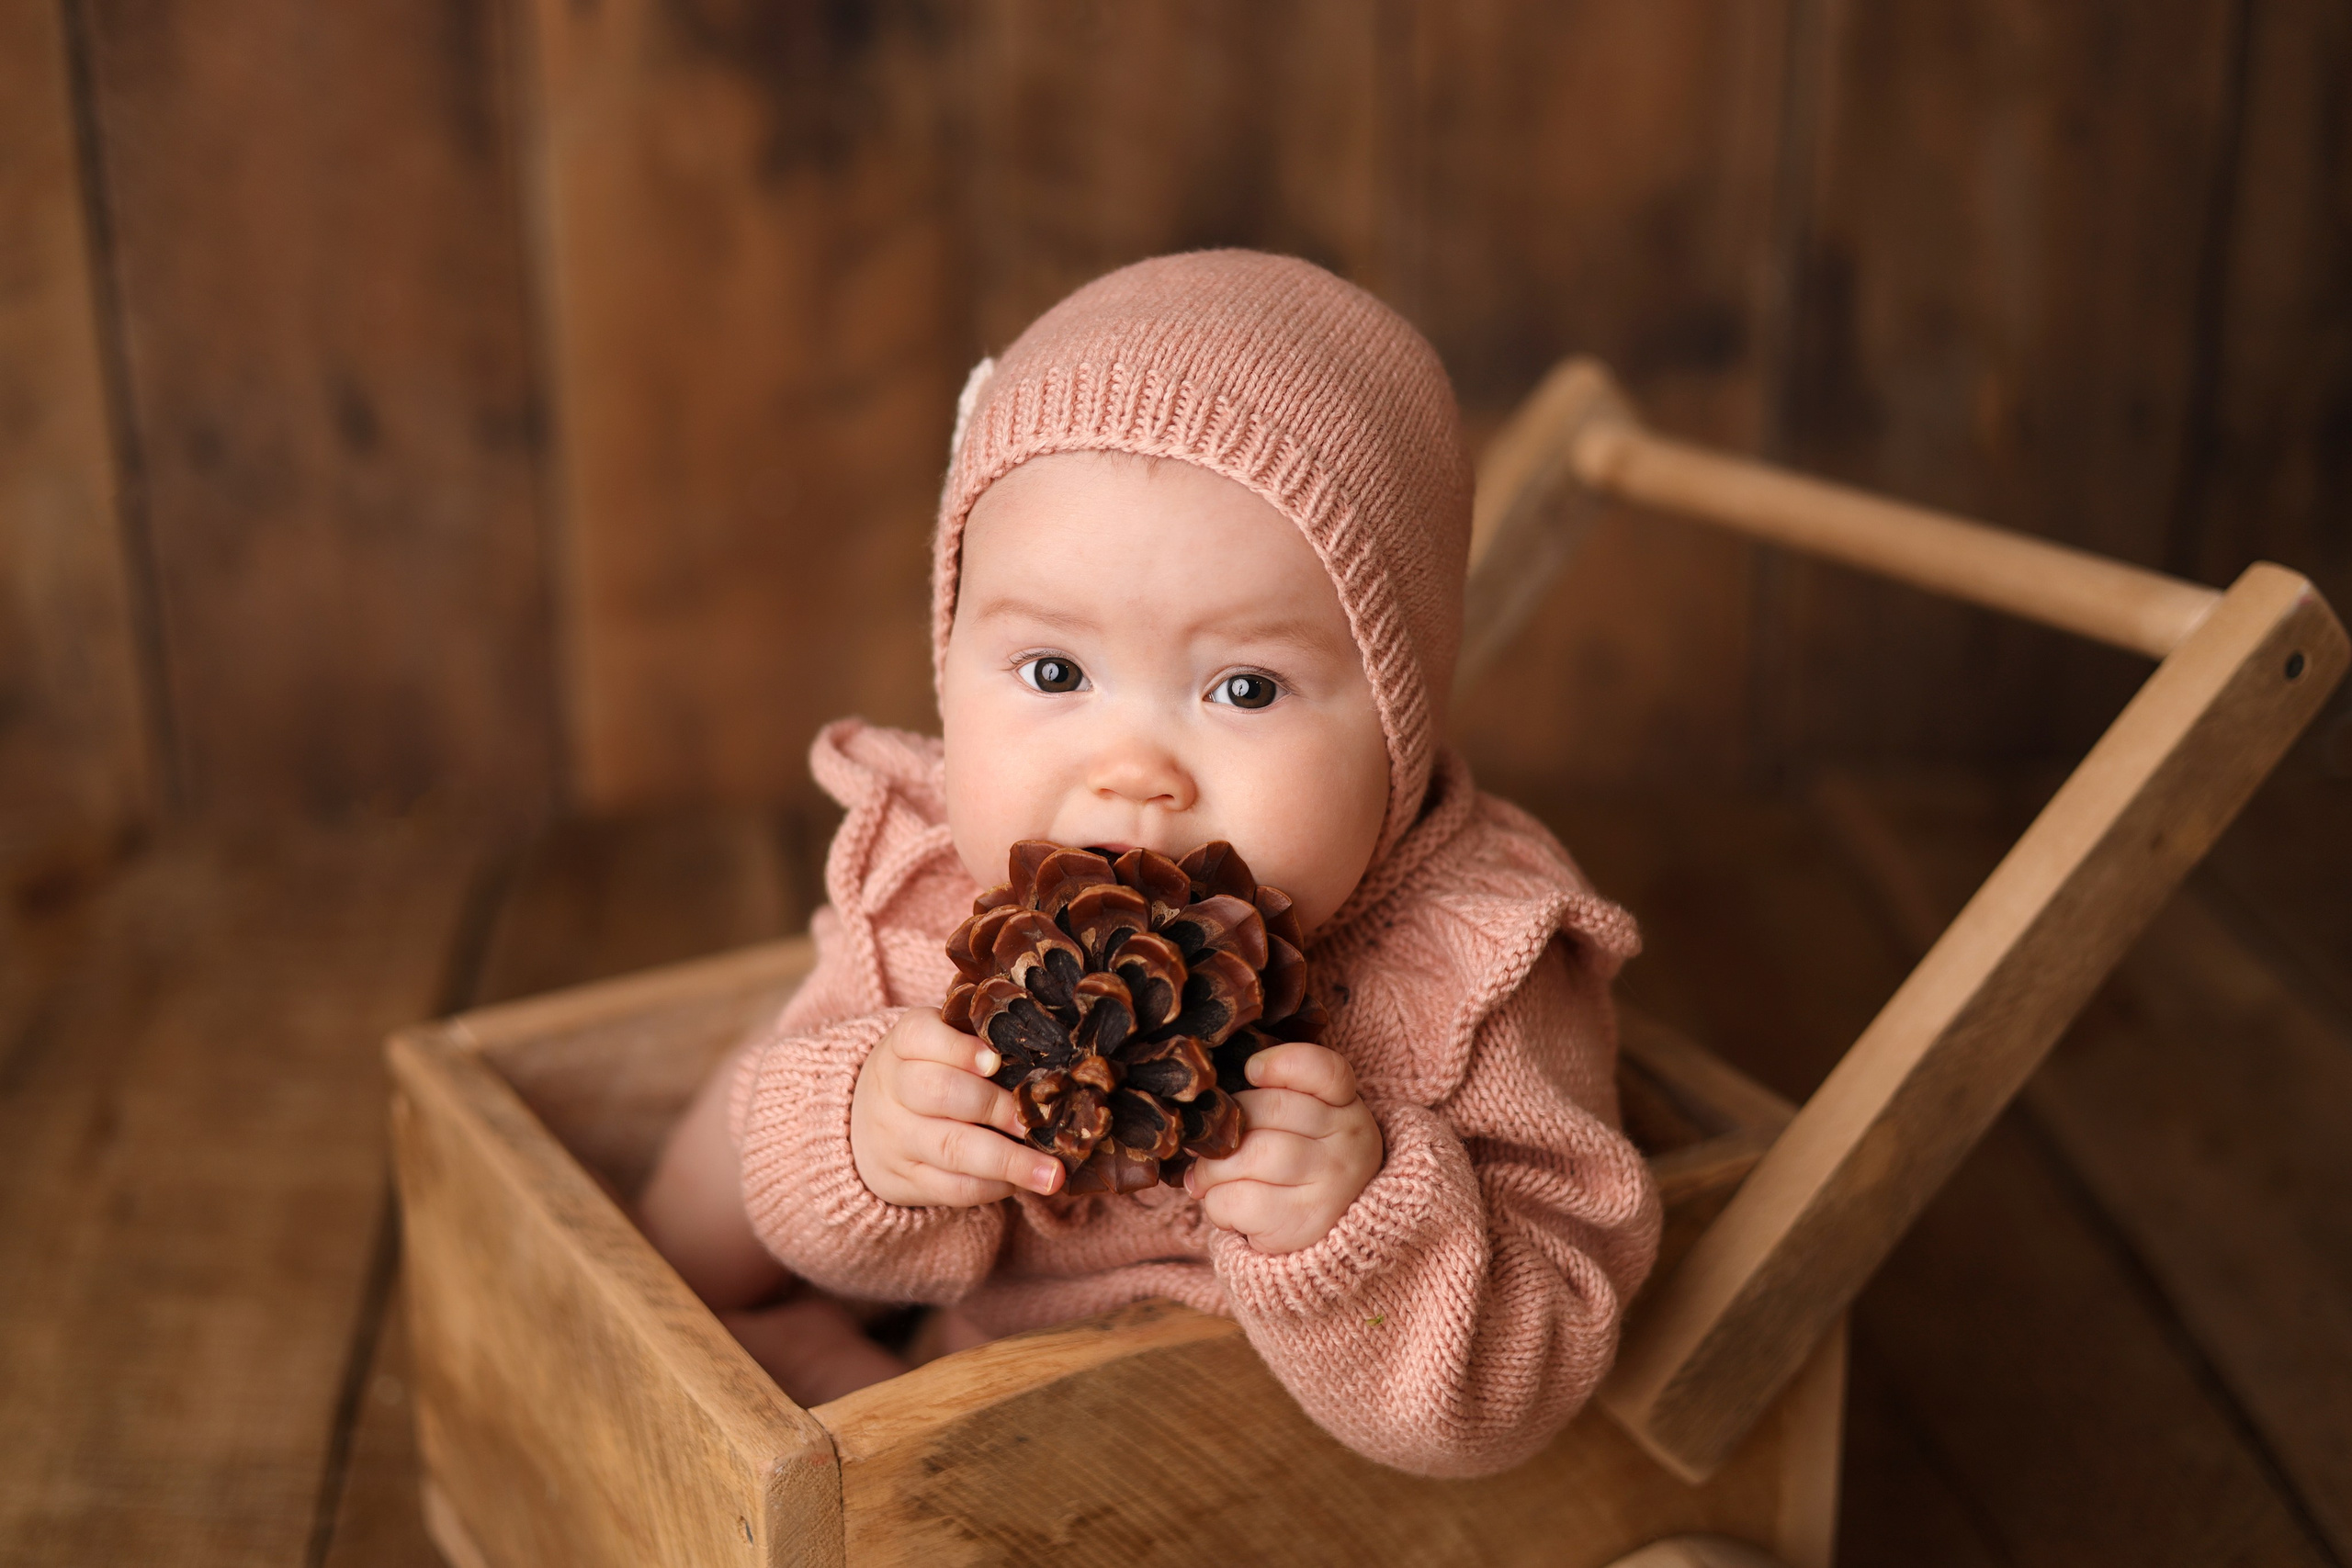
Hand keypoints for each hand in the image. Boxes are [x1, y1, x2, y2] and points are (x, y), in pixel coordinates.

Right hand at [851, 1010, 1065, 1206]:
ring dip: (1008, 1161)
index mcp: (903, 1044)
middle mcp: (893, 1088)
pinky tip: (1021, 1183)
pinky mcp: (906, 1179)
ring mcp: (897, 1137)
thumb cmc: (926, 1070)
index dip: (958, 1048)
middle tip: (1038, 1118)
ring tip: (1050, 1173)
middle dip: (995, 1107)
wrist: (865, 1122)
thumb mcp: (936, 1042)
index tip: (995, 1061)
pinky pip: (953, 1187)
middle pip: (940, 1092)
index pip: (920, 1035)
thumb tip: (1047, 1048)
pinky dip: (993, 1187)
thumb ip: (980, 1035)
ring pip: (952, 1148)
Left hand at [1184, 1042, 1382, 1253]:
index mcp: (1346, 1106)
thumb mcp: (1304, 1127)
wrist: (1329, 1239)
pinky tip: (1225, 1207)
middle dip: (1225, 1126)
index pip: (1325, 1070)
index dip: (1281, 1062)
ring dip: (1212, 1168)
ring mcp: (1331, 1183)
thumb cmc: (1300, 1169)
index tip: (1251, 1070)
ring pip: (1252, 1155)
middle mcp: (1347, 1140)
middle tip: (1205, 1144)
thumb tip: (1202, 1113)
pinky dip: (1217, 1203)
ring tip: (1204, 1178)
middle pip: (1272, 1109)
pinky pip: (1241, 1199)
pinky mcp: (1305, 1222)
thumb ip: (1269, 1102)